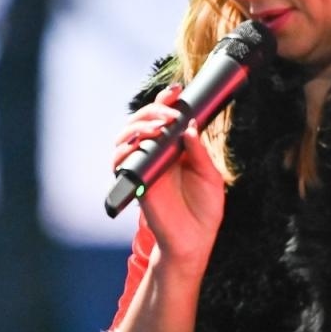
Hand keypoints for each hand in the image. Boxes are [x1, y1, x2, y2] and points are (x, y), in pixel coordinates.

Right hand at [111, 84, 224, 269]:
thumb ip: (199, 152)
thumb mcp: (210, 176)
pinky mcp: (136, 182)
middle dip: (152, 111)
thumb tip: (189, 128)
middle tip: (170, 114)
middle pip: (141, 121)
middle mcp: (156, 155)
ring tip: (158, 128)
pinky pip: (120, 161)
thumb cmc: (205, 210)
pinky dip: (125, 149)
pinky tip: (141, 144)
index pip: (164, 118)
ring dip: (138, 126)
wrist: (195, 240)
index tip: (176, 91)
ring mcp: (144, 167)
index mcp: (175, 149)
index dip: (165, 102)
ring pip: (125, 137)